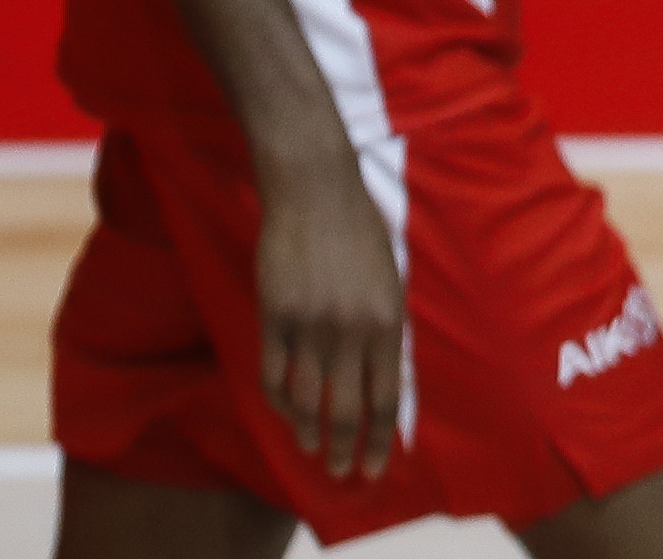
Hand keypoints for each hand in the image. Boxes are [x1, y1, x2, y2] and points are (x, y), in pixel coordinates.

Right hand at [253, 140, 406, 480]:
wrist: (317, 190)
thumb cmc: (360, 231)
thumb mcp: (390, 278)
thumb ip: (386, 328)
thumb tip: (386, 377)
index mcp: (387, 319)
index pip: (387, 396)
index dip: (382, 437)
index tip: (377, 466)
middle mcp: (351, 329)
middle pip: (348, 408)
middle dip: (347, 448)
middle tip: (344, 472)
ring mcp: (310, 324)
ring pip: (306, 398)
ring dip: (308, 431)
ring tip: (312, 450)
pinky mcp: (274, 315)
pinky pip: (273, 374)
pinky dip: (278, 401)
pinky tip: (285, 413)